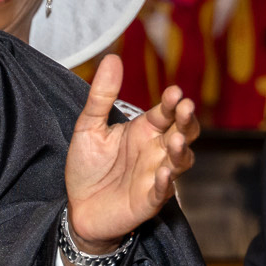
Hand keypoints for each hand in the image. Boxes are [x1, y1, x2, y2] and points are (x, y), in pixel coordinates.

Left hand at [63, 55, 196, 250]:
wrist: (78, 207)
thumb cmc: (87, 167)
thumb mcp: (88, 127)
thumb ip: (101, 96)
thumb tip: (112, 58)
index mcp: (144, 130)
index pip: (166, 112)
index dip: (172, 102)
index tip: (174, 92)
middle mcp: (155, 150)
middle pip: (183, 132)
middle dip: (187, 121)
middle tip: (185, 107)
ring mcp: (155, 175)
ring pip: (180, 161)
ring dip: (180, 150)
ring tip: (174, 140)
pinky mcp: (149, 200)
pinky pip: (163, 191)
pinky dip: (165, 183)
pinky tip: (164, 174)